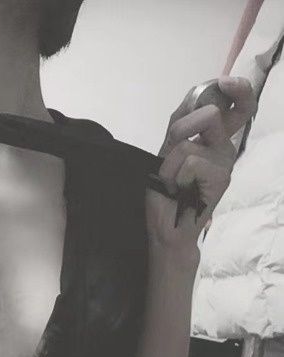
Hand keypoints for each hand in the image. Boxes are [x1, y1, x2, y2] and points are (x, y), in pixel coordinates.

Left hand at [146, 75, 256, 252]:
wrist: (166, 226)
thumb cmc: (167, 190)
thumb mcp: (168, 149)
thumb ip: (181, 122)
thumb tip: (196, 94)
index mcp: (216, 137)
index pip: (237, 104)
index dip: (237, 88)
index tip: (223, 83)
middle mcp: (225, 146)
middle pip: (210, 113)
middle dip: (180, 130)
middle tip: (172, 155)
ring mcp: (225, 161)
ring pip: (190, 142)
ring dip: (169, 162)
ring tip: (173, 181)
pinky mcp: (221, 177)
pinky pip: (189, 161)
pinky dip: (173, 176)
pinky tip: (178, 190)